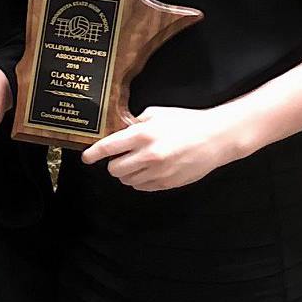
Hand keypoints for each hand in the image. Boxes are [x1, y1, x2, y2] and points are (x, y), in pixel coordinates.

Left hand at [79, 106, 239, 190]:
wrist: (216, 138)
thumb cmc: (186, 121)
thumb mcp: (157, 114)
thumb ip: (136, 123)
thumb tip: (121, 131)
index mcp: (142, 135)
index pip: (108, 148)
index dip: (93, 154)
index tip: (85, 158)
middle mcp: (148, 155)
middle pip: (114, 169)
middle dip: (113, 164)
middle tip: (121, 157)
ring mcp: (158, 172)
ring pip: (128, 181)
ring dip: (128, 173)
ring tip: (138, 162)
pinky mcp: (168, 184)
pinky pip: (143, 187)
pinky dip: (141, 180)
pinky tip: (150, 170)